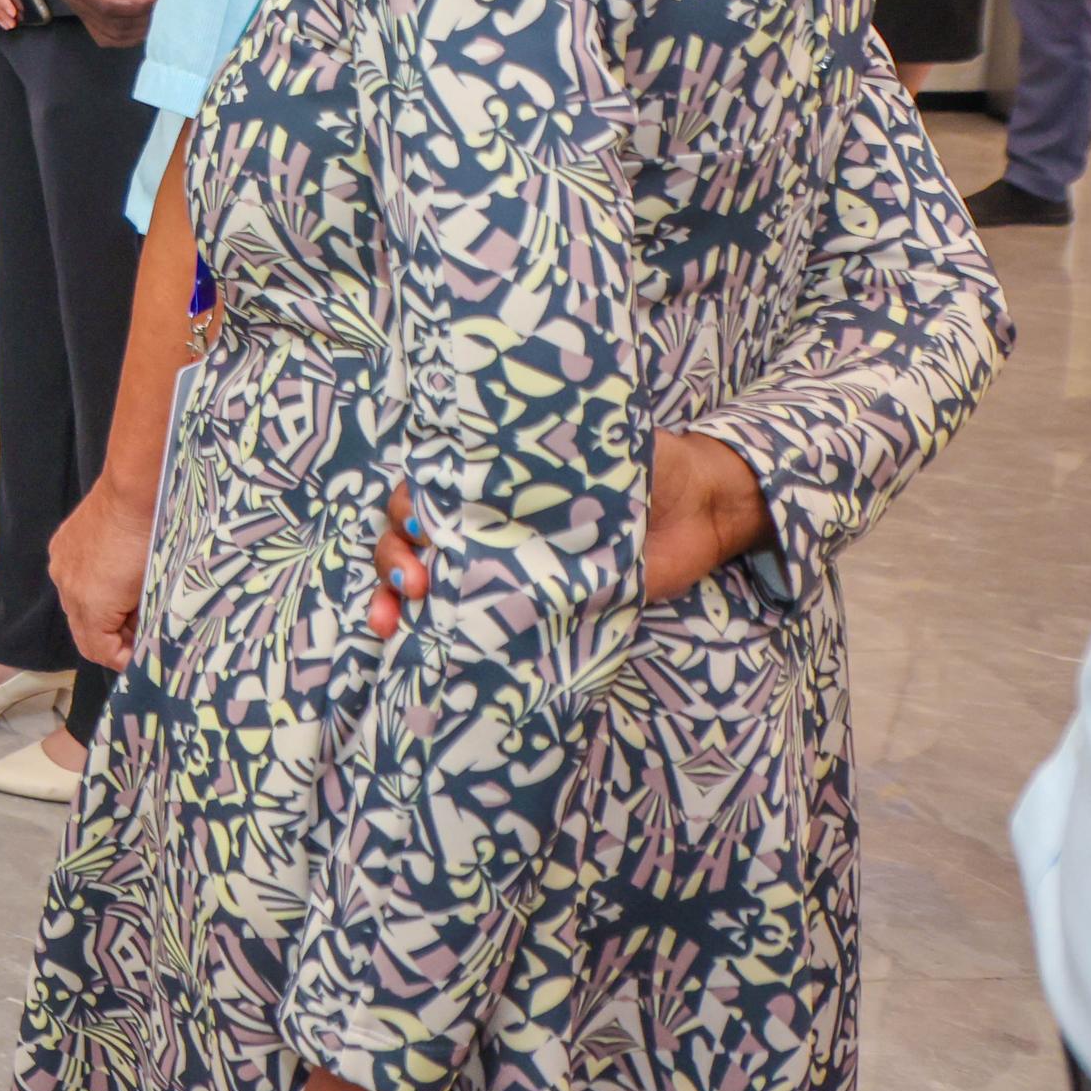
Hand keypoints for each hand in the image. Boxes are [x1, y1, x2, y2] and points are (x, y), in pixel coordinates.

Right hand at [49, 480, 152, 671]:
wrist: (135, 489)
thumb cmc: (154, 537)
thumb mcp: (155, 589)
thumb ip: (143, 620)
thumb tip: (143, 633)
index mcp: (91, 603)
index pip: (98, 651)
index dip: (122, 659)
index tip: (142, 657)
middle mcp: (67, 587)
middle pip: (83, 633)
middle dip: (111, 639)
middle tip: (140, 635)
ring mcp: (61, 564)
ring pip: (75, 607)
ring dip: (99, 614)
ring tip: (130, 605)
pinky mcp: (61, 546)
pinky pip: (70, 580)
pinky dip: (89, 589)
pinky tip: (112, 579)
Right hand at [53, 0, 153, 45]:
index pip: (104, 3)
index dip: (133, 5)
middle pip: (108, 24)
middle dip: (139, 19)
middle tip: (166, 5)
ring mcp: (78, 3)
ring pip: (108, 34)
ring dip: (136, 29)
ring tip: (159, 14)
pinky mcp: (88, 7)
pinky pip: (107, 32)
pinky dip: (129, 32)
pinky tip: (147, 19)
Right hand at [366, 431, 772, 634]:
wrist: (701, 509)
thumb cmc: (647, 465)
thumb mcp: (597, 449)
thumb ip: (560, 456)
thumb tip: (512, 464)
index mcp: (494, 476)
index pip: (425, 487)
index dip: (406, 510)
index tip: (420, 531)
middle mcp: (487, 516)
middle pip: (410, 533)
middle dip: (393, 559)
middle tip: (414, 585)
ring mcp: (503, 560)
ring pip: (426, 575)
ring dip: (393, 596)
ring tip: (390, 623)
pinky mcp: (531, 599)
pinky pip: (475, 614)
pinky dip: (436, 630)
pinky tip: (408, 642)